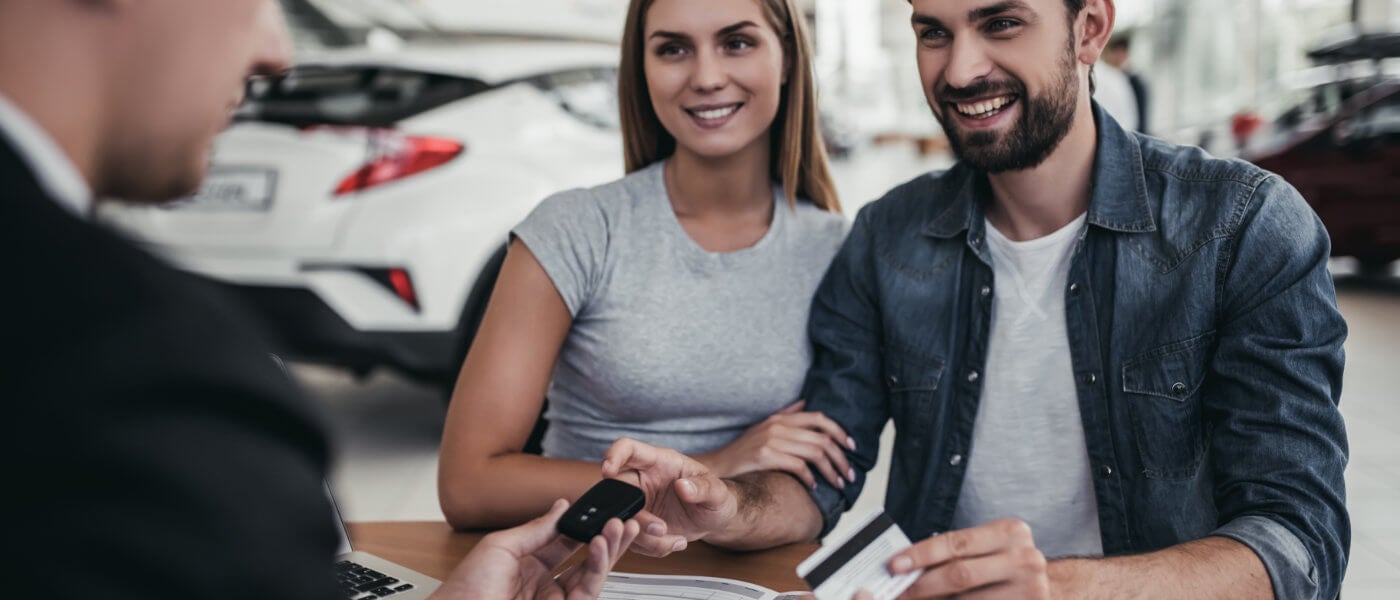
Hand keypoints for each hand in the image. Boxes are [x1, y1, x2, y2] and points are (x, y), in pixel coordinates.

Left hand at [432, 498, 640, 599]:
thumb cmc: (466, 589)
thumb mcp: (501, 546)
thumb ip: (536, 529)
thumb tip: (560, 507)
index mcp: (526, 565)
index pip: (564, 543)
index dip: (583, 527)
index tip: (598, 511)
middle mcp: (542, 584)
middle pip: (583, 560)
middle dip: (605, 539)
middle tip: (621, 520)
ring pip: (592, 576)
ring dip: (607, 550)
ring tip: (617, 528)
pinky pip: (587, 592)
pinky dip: (597, 568)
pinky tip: (599, 546)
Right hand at [601, 438, 739, 557]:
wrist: (714, 520)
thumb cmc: (716, 498)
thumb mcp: (717, 492)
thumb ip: (702, 487)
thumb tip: (684, 486)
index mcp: (658, 462)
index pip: (628, 448)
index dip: (613, 455)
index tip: (608, 470)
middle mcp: (642, 480)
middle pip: (617, 490)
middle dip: (634, 514)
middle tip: (660, 528)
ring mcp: (638, 503)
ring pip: (623, 520)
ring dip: (646, 537)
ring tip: (675, 539)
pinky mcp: (638, 525)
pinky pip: (633, 539)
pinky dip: (652, 547)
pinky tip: (674, 542)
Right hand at [700, 400, 855, 490]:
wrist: (716, 467)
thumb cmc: (742, 452)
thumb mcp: (763, 427)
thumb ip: (786, 415)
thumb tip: (806, 403)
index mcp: (780, 418)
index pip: (820, 418)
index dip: (841, 432)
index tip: (852, 447)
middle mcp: (778, 426)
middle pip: (822, 437)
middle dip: (841, 458)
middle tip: (849, 475)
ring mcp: (771, 440)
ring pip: (815, 452)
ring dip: (831, 470)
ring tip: (838, 483)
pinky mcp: (765, 456)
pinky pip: (799, 466)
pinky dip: (811, 478)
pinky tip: (813, 487)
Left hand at [878, 519, 1049, 599]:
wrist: (1054, 587)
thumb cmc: (1009, 565)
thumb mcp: (990, 547)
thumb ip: (957, 552)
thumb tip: (908, 566)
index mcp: (1009, 532)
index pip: (956, 542)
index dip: (921, 554)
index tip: (895, 564)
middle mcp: (1023, 558)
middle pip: (960, 574)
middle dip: (923, 585)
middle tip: (899, 591)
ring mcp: (1030, 589)